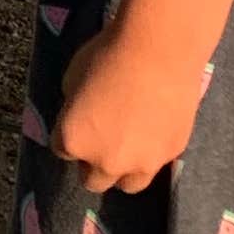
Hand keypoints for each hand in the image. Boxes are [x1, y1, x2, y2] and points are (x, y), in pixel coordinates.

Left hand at [51, 17, 208, 197]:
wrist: (159, 49)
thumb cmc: (108, 53)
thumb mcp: (73, 76)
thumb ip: (75, 105)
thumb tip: (83, 111)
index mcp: (74, 141)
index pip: (62, 151)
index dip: (71, 134)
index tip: (81, 120)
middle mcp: (105, 162)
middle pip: (93, 180)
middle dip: (93, 162)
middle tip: (102, 138)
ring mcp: (141, 164)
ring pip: (127, 184)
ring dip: (123, 169)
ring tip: (129, 144)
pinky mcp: (171, 155)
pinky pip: (155, 163)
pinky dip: (151, 152)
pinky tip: (154, 128)